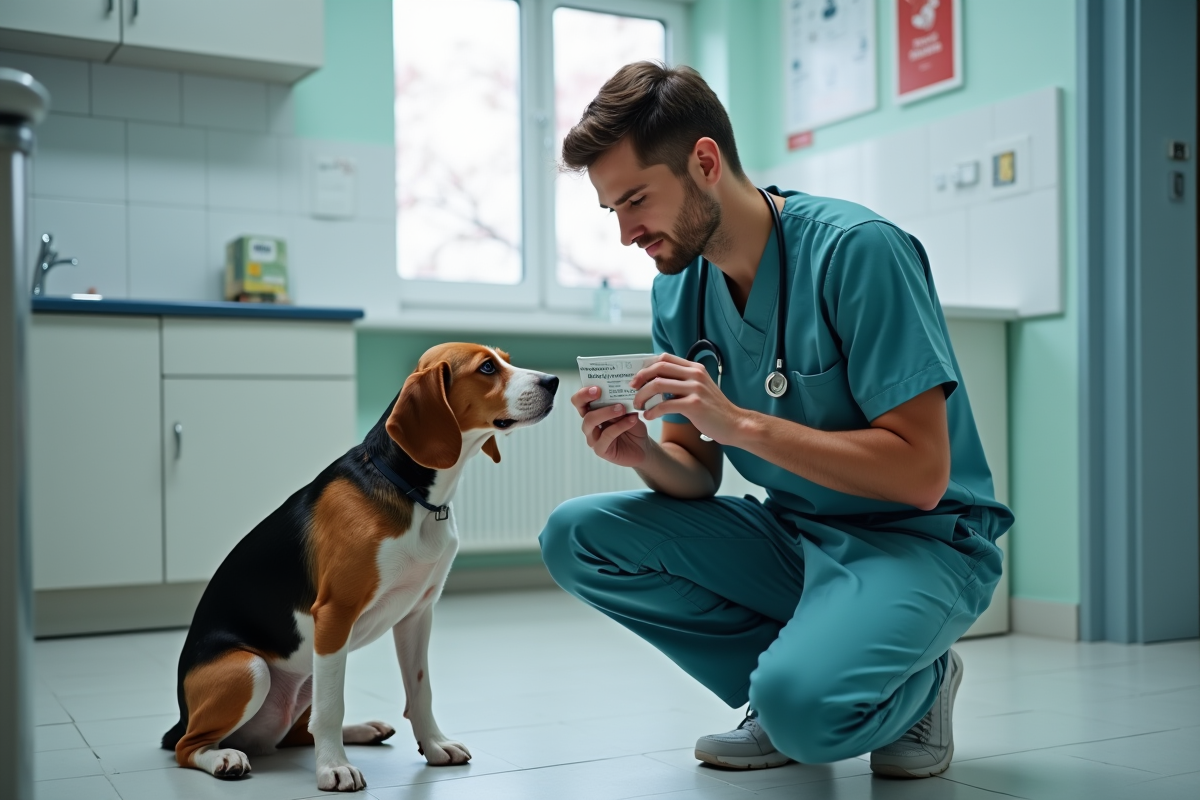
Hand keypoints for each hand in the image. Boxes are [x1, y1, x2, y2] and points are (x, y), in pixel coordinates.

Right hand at [572, 385, 650, 467]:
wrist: (643, 446)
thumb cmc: (632, 425)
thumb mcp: (628, 409)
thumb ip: (620, 401)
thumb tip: (619, 390)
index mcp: (593, 411)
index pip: (580, 400)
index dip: (584, 392)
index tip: (596, 387)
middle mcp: (590, 424)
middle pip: (581, 409)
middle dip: (587, 398)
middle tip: (600, 392)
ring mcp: (593, 438)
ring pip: (590, 421)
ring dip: (606, 412)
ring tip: (622, 408)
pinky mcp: (600, 450)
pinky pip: (606, 436)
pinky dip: (620, 426)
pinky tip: (632, 420)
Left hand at [631, 354, 746, 443]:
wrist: (735, 424)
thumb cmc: (714, 410)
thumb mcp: (699, 388)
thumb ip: (682, 381)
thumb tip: (657, 382)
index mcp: (694, 368)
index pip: (665, 358)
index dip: (647, 365)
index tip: (637, 377)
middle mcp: (695, 374)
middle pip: (658, 368)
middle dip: (640, 378)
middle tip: (632, 389)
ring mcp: (695, 388)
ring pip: (658, 385)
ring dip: (643, 395)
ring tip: (638, 405)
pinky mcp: (694, 405)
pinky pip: (664, 405)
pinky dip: (652, 411)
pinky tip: (648, 416)